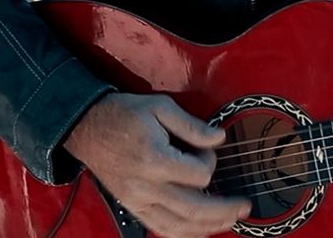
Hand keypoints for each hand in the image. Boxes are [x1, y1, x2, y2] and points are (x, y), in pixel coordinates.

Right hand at [63, 92, 250, 237]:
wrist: (87, 127)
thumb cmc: (124, 114)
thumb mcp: (160, 107)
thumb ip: (192, 126)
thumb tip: (219, 138)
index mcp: (154, 159)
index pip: (198, 174)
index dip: (210, 161)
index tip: (207, 148)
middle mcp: (146, 186)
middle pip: (194, 208)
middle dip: (224, 210)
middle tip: (245, 206)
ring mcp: (137, 201)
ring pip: (179, 225)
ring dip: (209, 226)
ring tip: (231, 221)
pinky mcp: (133, 207)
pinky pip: (161, 228)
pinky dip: (183, 234)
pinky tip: (200, 230)